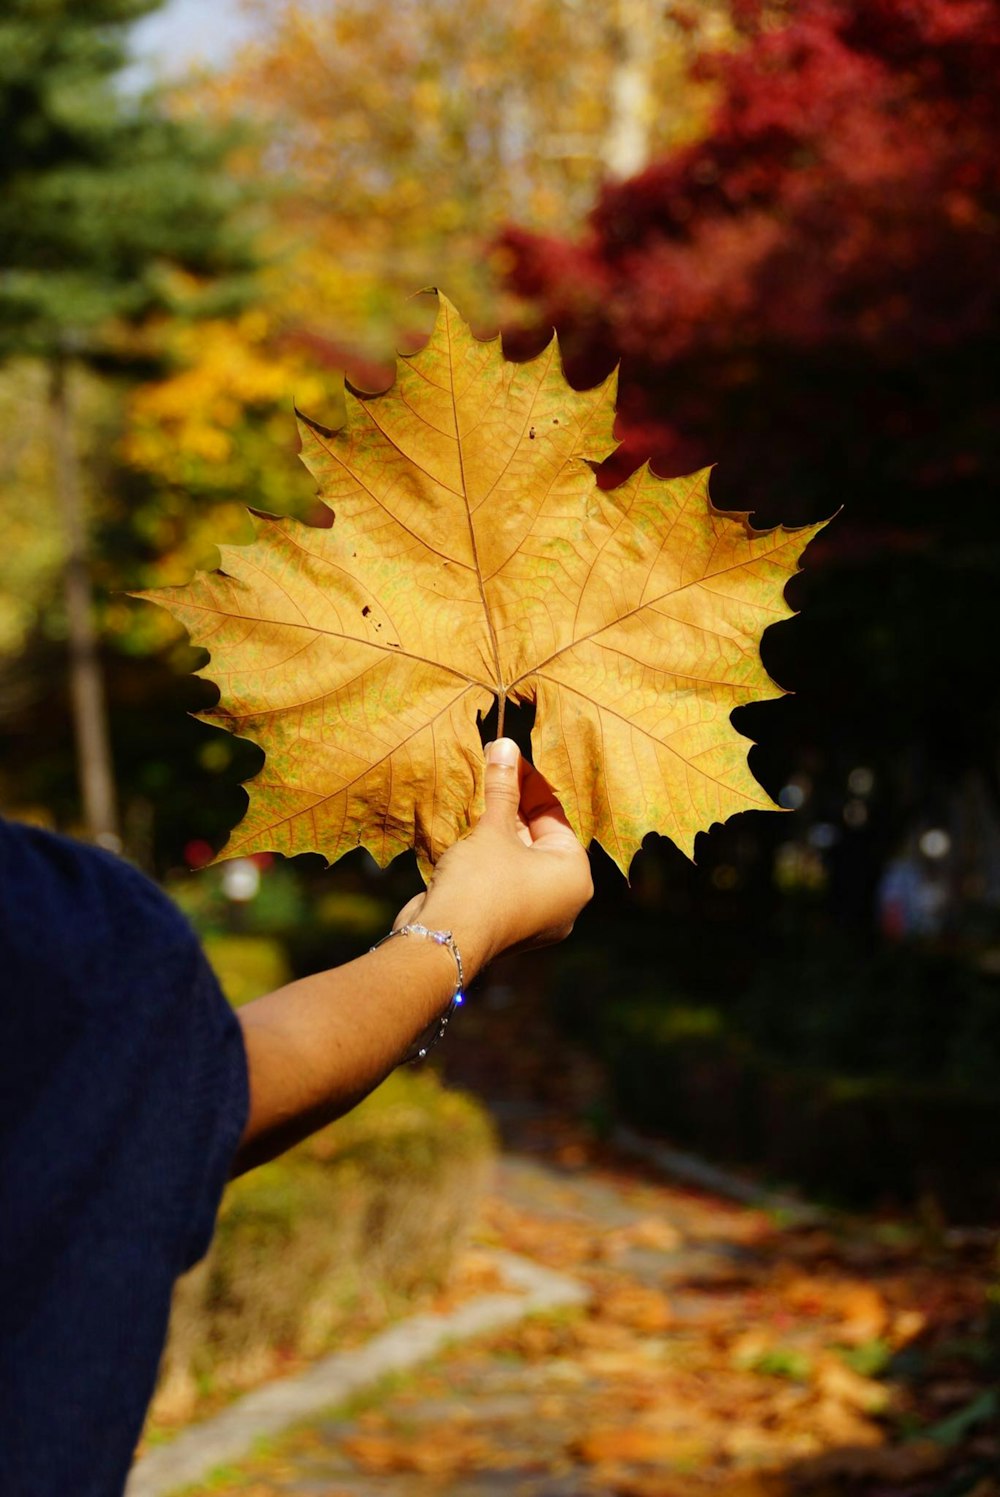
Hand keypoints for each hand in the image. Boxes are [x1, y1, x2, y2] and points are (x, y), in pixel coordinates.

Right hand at [394, 738, 592, 976]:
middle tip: (490, 771)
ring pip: (516, 859)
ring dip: (496, 830)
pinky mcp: (504, 922)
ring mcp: (533, 915)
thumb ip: (502, 787)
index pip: (556, 817)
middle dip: (511, 806)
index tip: (508, 758)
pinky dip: (486, 856)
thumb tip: (505, 744)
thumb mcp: (493, 828)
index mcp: (575, 876)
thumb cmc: (482, 882)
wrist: (444, 942)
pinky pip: (500, 880)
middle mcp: (562, 899)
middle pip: (537, 838)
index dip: (530, 783)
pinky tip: (464, 832)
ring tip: (474, 796)